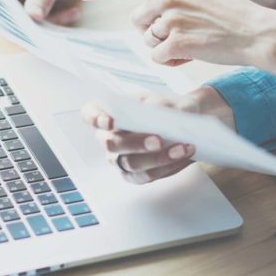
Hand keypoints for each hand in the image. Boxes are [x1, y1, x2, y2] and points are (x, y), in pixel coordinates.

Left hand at [78, 0, 275, 82]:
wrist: (257, 32)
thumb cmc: (232, 17)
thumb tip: (146, 17)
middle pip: (137, 22)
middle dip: (153, 33)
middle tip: (181, 36)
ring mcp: (172, 19)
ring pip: (148, 41)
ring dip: (165, 48)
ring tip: (193, 43)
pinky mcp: (177, 42)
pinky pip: (159, 58)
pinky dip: (173, 62)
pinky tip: (194, 54)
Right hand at [80, 87, 233, 183]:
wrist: (186, 120)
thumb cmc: (167, 107)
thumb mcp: (164, 99)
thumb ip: (158, 105)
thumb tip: (153, 115)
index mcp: (108, 113)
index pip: (89, 115)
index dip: (95, 119)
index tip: (111, 120)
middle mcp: (108, 138)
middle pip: (112, 144)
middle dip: (136, 143)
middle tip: (159, 139)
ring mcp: (120, 159)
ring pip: (132, 164)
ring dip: (159, 157)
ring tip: (183, 147)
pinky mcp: (136, 175)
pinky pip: (149, 175)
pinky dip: (168, 166)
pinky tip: (185, 156)